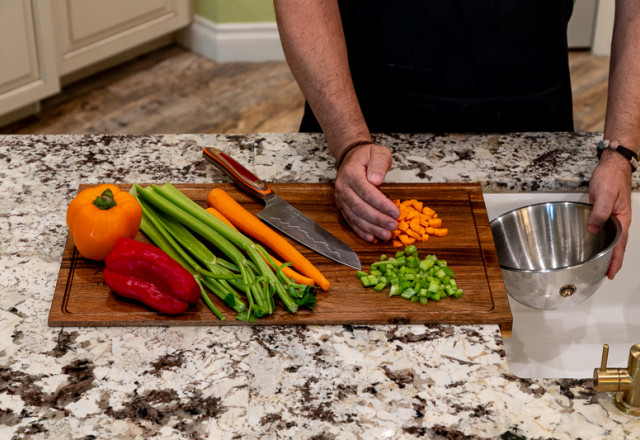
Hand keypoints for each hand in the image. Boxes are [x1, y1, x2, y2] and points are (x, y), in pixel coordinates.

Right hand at [334, 143, 399, 241]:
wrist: (351, 157)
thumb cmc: (367, 156)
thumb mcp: (378, 152)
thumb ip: (379, 163)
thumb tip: (376, 180)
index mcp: (351, 174)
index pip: (367, 192)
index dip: (381, 204)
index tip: (396, 213)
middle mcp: (343, 188)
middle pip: (360, 208)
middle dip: (378, 220)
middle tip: (394, 226)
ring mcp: (341, 199)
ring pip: (355, 217)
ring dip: (371, 228)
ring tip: (386, 235)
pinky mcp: (342, 207)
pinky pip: (350, 221)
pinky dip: (361, 231)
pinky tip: (372, 238)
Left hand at [588, 151, 632, 278]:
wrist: (612, 165)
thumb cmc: (610, 178)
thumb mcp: (604, 195)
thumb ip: (599, 213)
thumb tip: (593, 230)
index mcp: (623, 219)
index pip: (619, 245)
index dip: (615, 260)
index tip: (611, 272)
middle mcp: (619, 220)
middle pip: (617, 245)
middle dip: (612, 261)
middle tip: (605, 274)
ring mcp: (612, 217)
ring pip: (610, 238)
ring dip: (607, 252)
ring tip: (601, 265)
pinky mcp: (604, 213)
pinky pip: (604, 230)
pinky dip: (601, 239)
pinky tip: (595, 244)